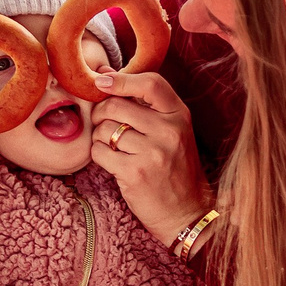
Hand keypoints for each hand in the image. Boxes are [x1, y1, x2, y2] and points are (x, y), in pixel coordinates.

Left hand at [88, 70, 211, 246]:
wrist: (186, 212)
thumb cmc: (174, 168)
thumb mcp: (172, 131)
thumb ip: (144, 104)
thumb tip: (104, 73)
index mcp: (179, 115)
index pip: (150, 83)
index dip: (121, 79)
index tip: (103, 81)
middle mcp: (169, 131)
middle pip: (117, 106)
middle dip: (101, 113)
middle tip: (103, 123)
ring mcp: (153, 153)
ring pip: (105, 129)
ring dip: (100, 137)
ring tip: (112, 147)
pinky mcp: (135, 173)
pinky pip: (100, 152)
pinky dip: (99, 155)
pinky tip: (111, 162)